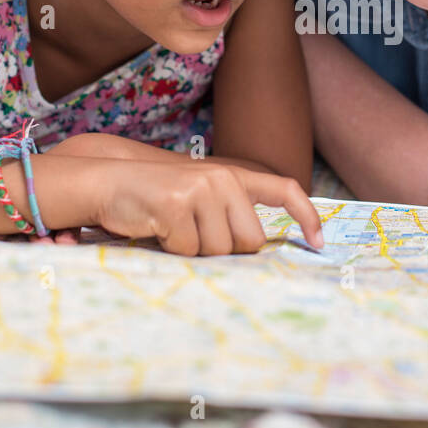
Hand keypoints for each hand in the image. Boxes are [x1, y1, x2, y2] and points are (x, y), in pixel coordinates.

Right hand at [94, 159, 323, 255]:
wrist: (108, 182)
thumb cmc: (157, 199)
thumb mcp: (201, 197)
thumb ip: (231, 214)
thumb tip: (259, 250)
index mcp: (234, 176)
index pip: (285, 190)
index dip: (308, 216)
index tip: (319, 243)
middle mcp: (223, 179)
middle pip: (250, 241)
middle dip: (226, 251)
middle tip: (196, 236)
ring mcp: (200, 190)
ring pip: (219, 250)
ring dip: (196, 251)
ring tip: (174, 229)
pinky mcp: (176, 205)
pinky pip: (189, 250)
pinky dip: (173, 250)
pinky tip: (159, 230)